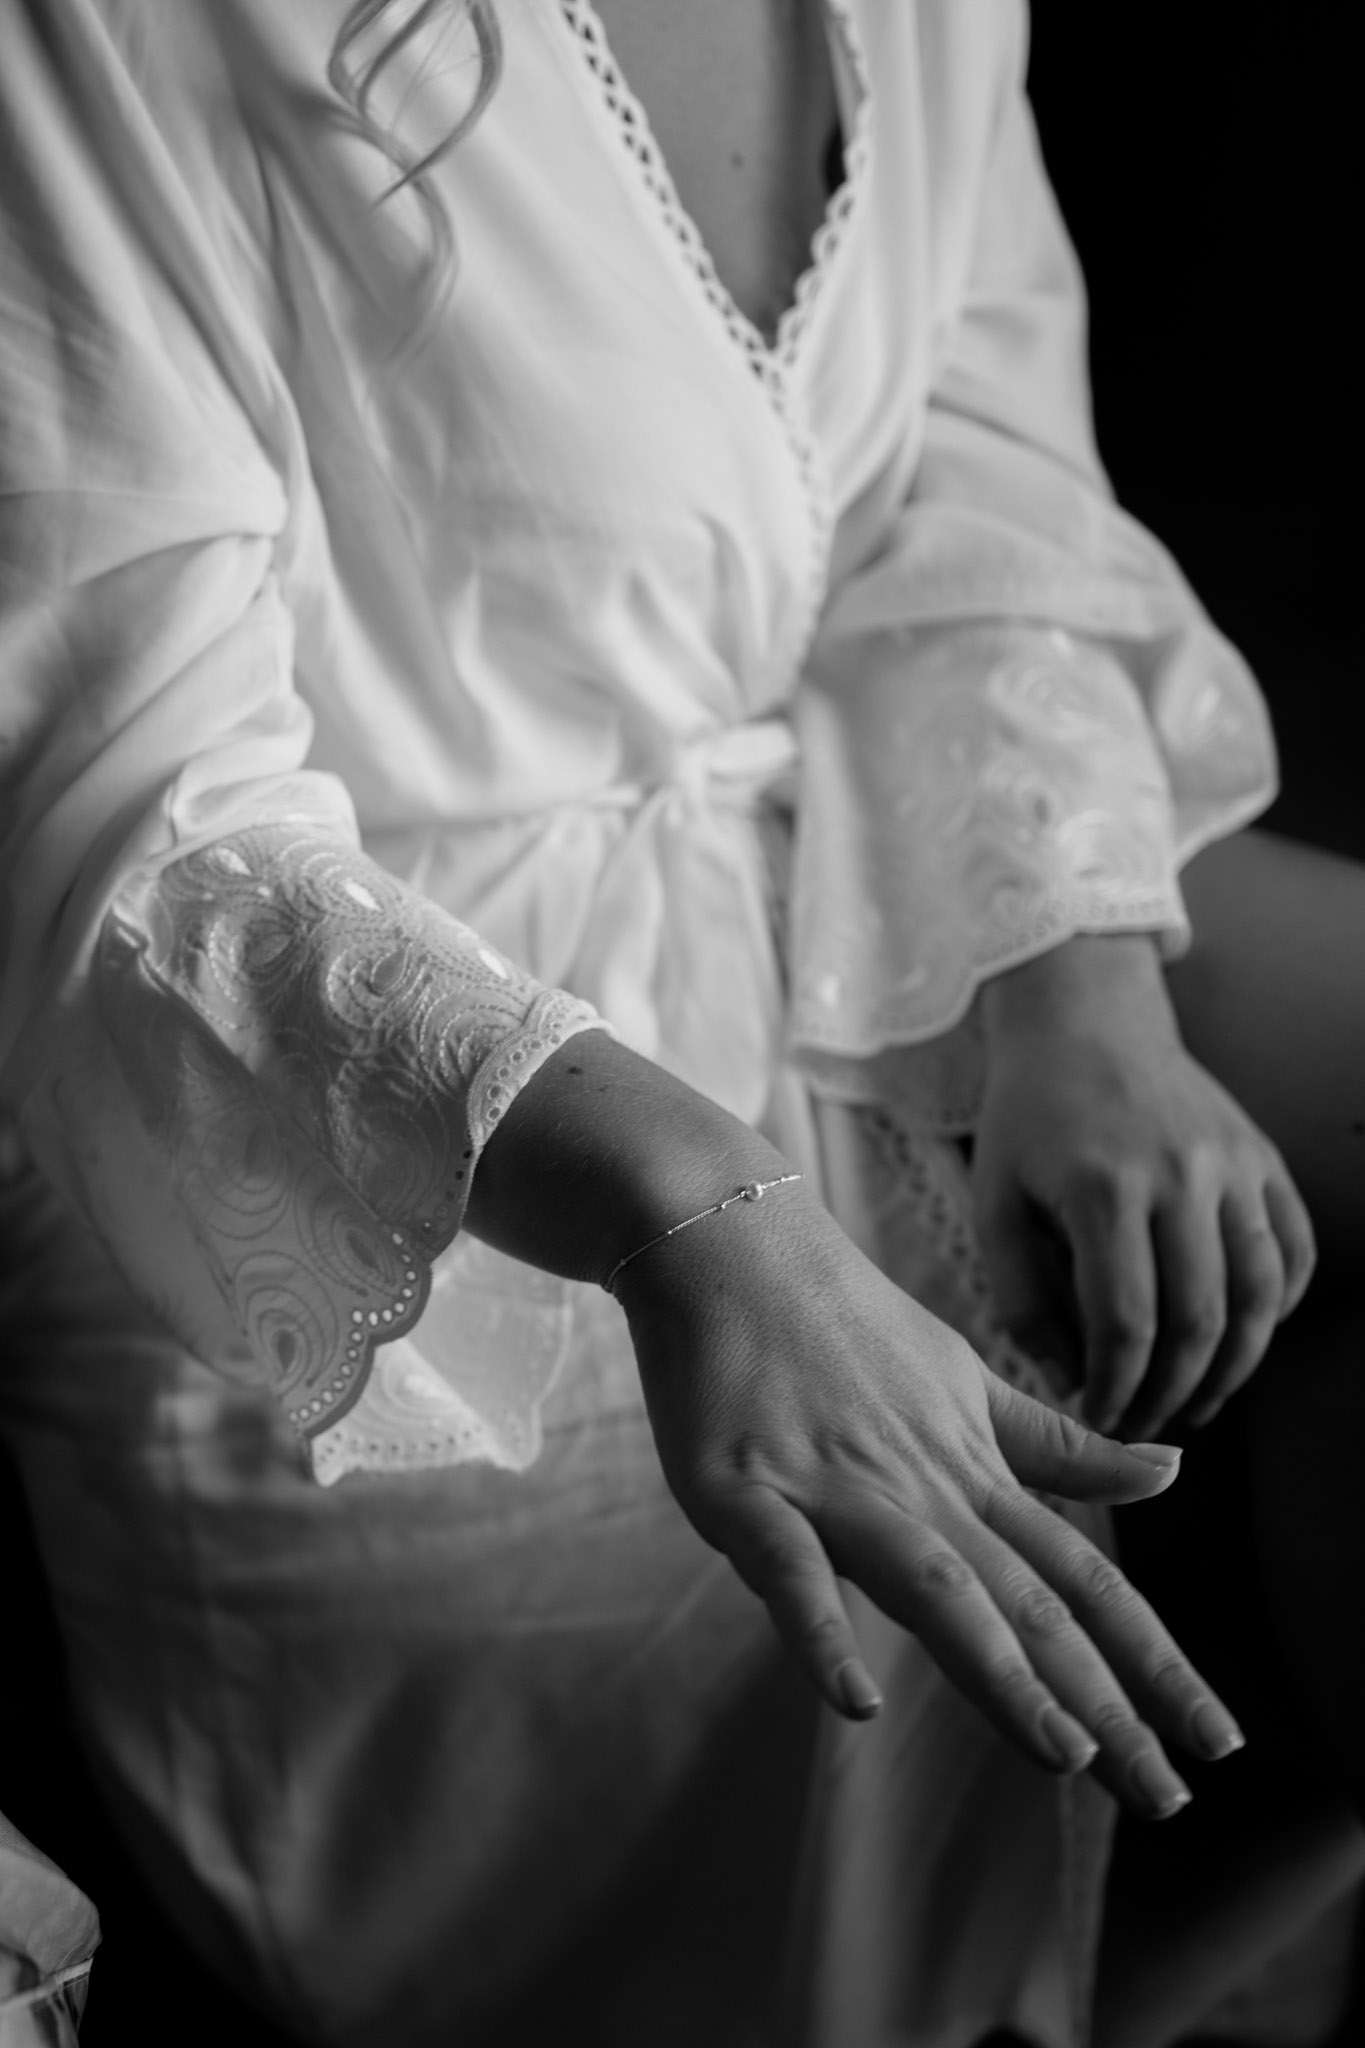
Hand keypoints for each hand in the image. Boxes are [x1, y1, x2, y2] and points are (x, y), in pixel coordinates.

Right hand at [617, 1185, 1244, 1818]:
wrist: (730, 1241)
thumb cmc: (842, 1318)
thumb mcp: (966, 1383)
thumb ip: (1056, 1444)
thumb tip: (1168, 1471)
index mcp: (974, 1471)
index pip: (1083, 1581)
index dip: (1152, 1663)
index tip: (1216, 1742)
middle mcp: (922, 1487)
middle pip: (1030, 1603)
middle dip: (1105, 1705)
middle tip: (1169, 1798)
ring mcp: (835, 1489)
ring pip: (935, 1584)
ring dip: (1002, 1670)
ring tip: (1064, 1752)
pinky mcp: (747, 1492)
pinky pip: (789, 1569)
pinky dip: (823, 1632)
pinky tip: (857, 1699)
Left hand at [973, 935, 1316, 1439]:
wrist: (1084, 1024)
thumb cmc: (1029, 1121)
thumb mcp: (994, 1202)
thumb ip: (1021, 1297)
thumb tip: (1071, 1376)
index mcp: (1104, 1187)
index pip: (1127, 1322)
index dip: (1117, 1387)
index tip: (1099, 1418)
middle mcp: (1181, 1174)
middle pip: (1199, 1320)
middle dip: (1171, 1392)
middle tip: (1143, 1425)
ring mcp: (1233, 1164)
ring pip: (1259, 1295)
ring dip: (1234, 1369)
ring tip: (1195, 1403)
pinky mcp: (1263, 1158)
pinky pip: (1294, 1250)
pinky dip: (1278, 1307)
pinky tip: (1239, 1339)